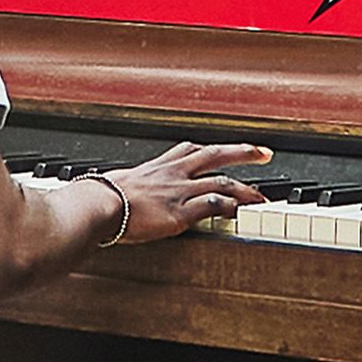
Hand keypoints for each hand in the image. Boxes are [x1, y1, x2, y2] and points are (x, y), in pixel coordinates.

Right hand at [98, 143, 269, 247]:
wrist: (97, 205)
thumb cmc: (98, 197)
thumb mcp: (116, 182)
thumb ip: (129, 186)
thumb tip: (118, 191)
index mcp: (158, 166)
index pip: (190, 150)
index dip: (211, 149)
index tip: (225, 148)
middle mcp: (173, 174)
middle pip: (216, 155)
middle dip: (243, 152)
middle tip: (264, 152)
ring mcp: (179, 192)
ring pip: (222, 183)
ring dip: (245, 190)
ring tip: (262, 198)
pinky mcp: (180, 213)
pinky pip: (213, 207)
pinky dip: (230, 209)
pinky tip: (240, 213)